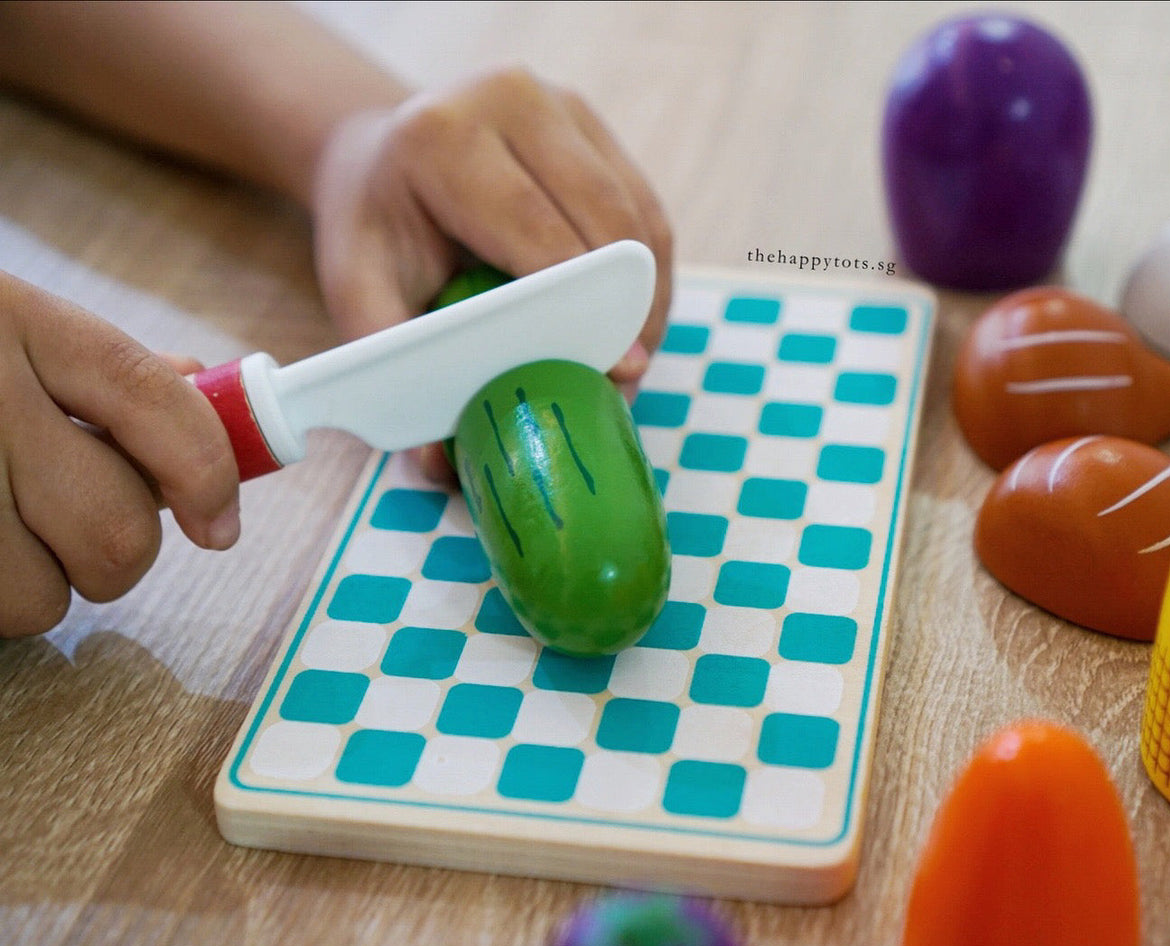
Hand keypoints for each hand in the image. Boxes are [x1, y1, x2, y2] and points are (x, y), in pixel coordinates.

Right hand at [0, 272, 239, 637]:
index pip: (155, 401)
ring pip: (36, 598)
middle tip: (75, 535)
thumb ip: (92, 364)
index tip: (221, 524)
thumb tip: (195, 388)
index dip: (206, 474)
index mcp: (11, 318)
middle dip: (114, 554)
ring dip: (29, 589)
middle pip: (113, 529)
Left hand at [309, 68, 672, 478]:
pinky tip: (639, 318)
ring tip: (638, 354)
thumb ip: (398, 365)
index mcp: (442, 135)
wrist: (382, 154)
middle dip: (626, 306)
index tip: (620, 367)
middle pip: (602, 218)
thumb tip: (444, 467)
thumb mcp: (360, 288)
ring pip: (637, 213)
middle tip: (629, 377)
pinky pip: (646, 206)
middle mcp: (508, 97)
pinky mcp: (594, 123)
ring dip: (649, 292)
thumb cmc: (376, 227)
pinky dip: (652, 268)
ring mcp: (561, 103)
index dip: (584, 304)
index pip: (535, 228)